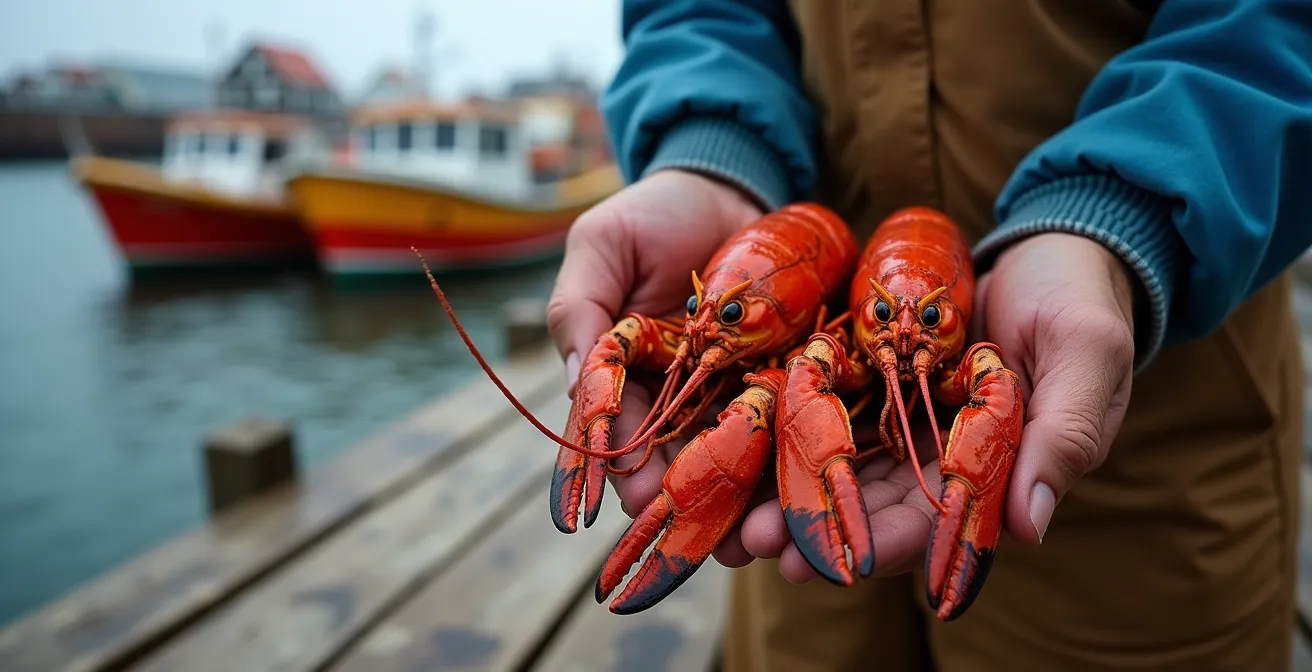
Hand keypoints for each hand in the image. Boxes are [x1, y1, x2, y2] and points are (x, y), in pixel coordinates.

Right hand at [546, 169, 764, 513]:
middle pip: (679, 461)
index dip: (623, 471)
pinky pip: (789, 422)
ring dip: (745, 498)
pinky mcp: (785, 377)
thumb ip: (582, 307)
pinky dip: (794, 456)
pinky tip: (804, 486)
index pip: (617, 435)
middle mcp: (677, 397)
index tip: (637, 501)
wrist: (730, 186)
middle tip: (709, 537)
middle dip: (692, 502)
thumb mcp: (604, 245)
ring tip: (761, 533)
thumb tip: (577, 381)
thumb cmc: (655, 213)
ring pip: (735, 457)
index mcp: (625, 376)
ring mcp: (732, 391)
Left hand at [721, 232, 1135, 581]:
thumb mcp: (1086, 357)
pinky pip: (823, 409)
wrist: (1050, 244)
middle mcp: (938, 458)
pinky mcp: (872, 380)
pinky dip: (785, 429)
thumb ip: (1063, 435)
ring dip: (787, 492)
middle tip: (755, 545)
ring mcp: (901, 420)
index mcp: (994, 470)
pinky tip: (738, 442)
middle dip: (815, 529)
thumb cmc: (1082, 301)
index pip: (935, 522)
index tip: (834, 562)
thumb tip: (1031, 528)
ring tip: (732, 515)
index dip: (884, 545)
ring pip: (838, 467)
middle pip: (870, 505)